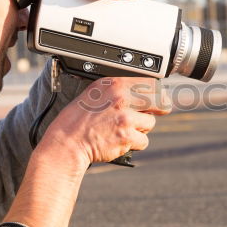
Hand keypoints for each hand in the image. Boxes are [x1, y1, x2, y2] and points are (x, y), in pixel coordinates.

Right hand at [37, 77, 170, 170]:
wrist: (67, 142)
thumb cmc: (78, 120)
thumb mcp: (96, 93)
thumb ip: (119, 90)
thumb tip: (144, 92)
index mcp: (114, 84)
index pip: (151, 83)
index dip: (157, 92)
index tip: (158, 97)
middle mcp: (121, 98)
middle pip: (159, 101)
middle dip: (159, 109)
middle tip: (155, 113)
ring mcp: (125, 118)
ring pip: (150, 123)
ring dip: (141, 129)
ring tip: (122, 129)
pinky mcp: (127, 136)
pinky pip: (144, 141)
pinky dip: (134, 144)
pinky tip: (119, 140)